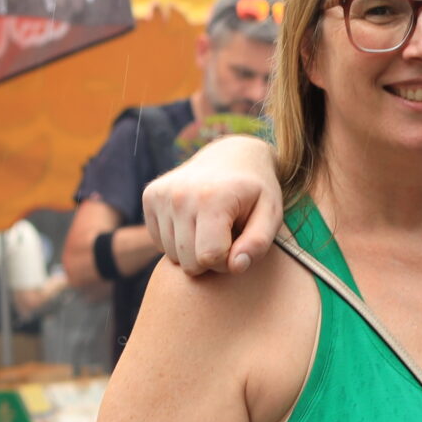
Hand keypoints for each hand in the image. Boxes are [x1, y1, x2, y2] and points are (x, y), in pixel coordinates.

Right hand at [141, 137, 283, 274]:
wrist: (232, 155)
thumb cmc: (256, 191)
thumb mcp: (271, 213)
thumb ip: (258, 243)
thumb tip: (236, 266)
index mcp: (212, 198)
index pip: (210, 257)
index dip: (228, 262)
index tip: (239, 246)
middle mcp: (180, 195)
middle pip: (189, 262)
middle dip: (211, 259)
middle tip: (226, 237)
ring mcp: (161, 194)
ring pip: (172, 255)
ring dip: (194, 250)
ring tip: (212, 227)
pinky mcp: (150, 196)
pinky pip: (160, 243)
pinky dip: (178, 240)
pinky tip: (195, 222)